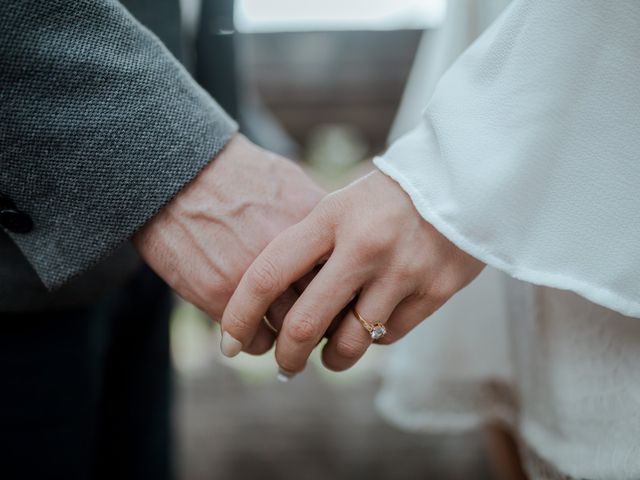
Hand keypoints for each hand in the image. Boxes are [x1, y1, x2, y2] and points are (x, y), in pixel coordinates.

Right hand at [133, 134, 324, 354]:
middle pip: (327, 309)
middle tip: (316, 324)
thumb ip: (316, 217)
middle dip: (325, 321)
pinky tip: (255, 331)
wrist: (174, 172)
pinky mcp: (221, 296)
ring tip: (286, 333)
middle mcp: (292, 256)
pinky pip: (257, 341)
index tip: (337, 298)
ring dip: (292, 337)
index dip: (344, 292)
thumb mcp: (288, 182)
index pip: (349, 277)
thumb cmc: (234, 173)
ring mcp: (257, 279)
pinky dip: (259, 341)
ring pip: (293, 332)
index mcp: (315, 227)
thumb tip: (338, 242)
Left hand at [221, 170, 483, 374]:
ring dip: (332, 359)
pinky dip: (371, 338)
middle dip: (287, 356)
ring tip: (327, 357)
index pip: (269, 275)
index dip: (240, 315)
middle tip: (284, 365)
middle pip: (306, 324)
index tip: (227, 343)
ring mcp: (402, 271)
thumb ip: (308, 247)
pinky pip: (388, 335)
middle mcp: (364, 247)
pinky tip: (368, 325)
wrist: (462, 179)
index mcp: (330, 218)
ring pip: (351, 343)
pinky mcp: (435, 291)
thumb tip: (273, 301)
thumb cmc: (385, 196)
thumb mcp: (340, 205)